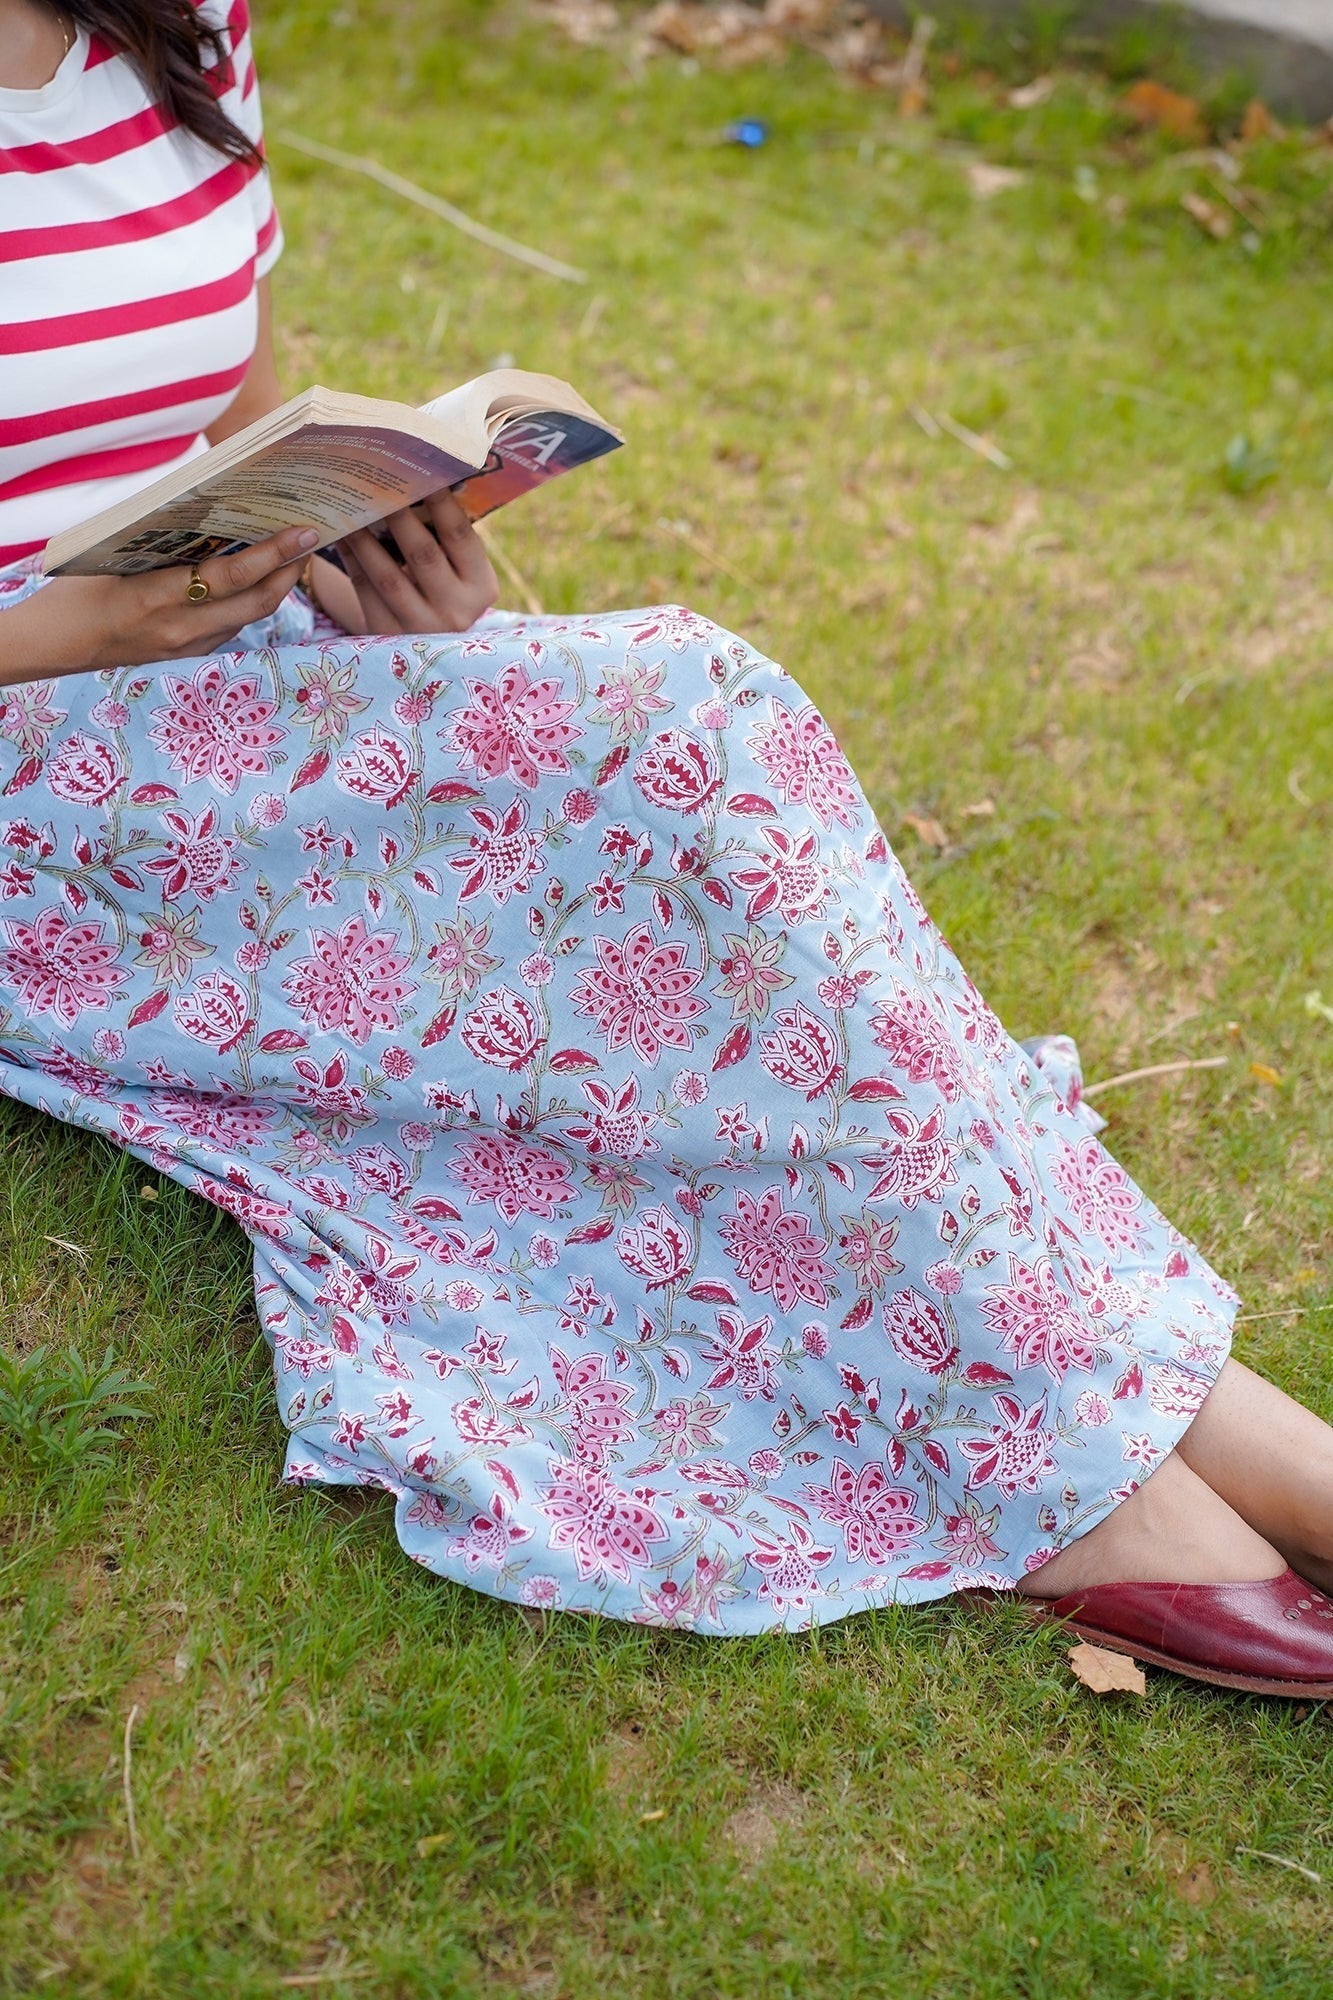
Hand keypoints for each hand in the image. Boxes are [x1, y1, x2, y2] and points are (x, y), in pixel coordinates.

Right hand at [0, 525, 319, 681]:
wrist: (59, 642)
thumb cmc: (81, 588)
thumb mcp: (118, 554)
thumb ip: (165, 536)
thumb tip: (214, 505)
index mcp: (160, 596)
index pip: (232, 576)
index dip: (273, 555)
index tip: (303, 532)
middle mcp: (182, 627)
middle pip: (258, 602)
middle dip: (290, 570)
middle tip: (311, 539)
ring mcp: (189, 645)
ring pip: (251, 617)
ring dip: (277, 586)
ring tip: (293, 555)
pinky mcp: (190, 654)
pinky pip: (233, 626)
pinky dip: (251, 601)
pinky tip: (260, 579)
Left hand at [335, 490, 497, 635]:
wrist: (425, 644)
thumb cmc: (442, 590)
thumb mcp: (458, 572)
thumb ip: (446, 538)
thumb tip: (420, 481)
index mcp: (481, 588)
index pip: (460, 536)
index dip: (440, 501)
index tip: (422, 471)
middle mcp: (457, 612)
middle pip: (423, 554)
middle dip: (397, 515)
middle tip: (377, 483)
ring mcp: (422, 628)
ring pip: (388, 576)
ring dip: (364, 538)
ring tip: (348, 508)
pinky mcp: (389, 637)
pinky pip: (366, 592)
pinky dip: (351, 561)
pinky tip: (340, 536)